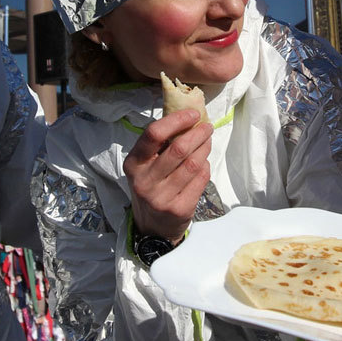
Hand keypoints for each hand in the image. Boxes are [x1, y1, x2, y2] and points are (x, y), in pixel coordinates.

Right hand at [123, 109, 212, 243]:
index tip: (193, 114)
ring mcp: (161, 197)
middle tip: (207, 127)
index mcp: (134, 163)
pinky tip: (204, 163)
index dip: (177, 120)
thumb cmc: (152, 186)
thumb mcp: (146, 165)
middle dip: (198, 133)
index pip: (153, 134)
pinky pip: (200, 180)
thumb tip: (189, 117)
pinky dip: (206, 167)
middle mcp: (144, 181)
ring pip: (193, 164)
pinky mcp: (178, 209)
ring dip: (205, 148)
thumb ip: (161, 144)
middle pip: (178, 149)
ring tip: (207, 141)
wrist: (152, 226)